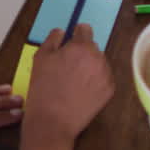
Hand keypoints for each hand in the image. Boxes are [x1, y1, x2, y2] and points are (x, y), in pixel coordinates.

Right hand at [22, 25, 114, 146]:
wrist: (53, 121)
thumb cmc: (44, 88)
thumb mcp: (40, 57)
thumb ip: (52, 39)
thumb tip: (61, 32)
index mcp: (81, 46)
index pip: (85, 29)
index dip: (76, 34)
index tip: (70, 42)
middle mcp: (98, 58)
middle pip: (92, 47)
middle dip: (82, 52)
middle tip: (67, 66)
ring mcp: (106, 75)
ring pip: (99, 63)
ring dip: (89, 66)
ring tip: (74, 81)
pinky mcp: (109, 91)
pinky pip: (103, 78)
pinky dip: (95, 81)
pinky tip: (81, 90)